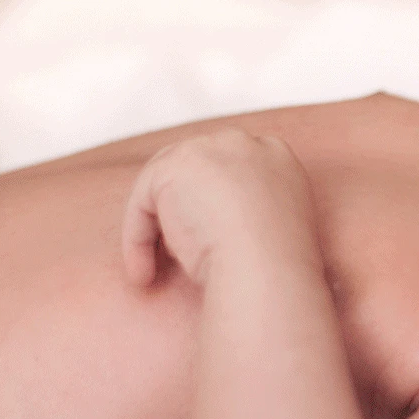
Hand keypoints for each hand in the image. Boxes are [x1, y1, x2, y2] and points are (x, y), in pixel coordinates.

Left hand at [121, 128, 318, 287]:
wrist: (268, 271)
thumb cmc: (277, 271)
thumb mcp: (276, 234)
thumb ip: (253, 216)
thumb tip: (219, 230)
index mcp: (279, 159)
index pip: (232, 171)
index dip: (213, 205)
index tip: (203, 242)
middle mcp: (246, 144)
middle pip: (195, 171)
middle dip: (177, 209)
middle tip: (169, 256)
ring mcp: (209, 148)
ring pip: (165, 187)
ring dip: (155, 230)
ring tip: (152, 273)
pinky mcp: (174, 164)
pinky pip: (143, 201)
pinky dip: (138, 239)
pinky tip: (143, 275)